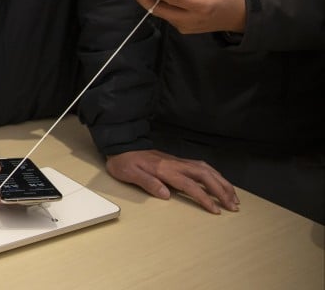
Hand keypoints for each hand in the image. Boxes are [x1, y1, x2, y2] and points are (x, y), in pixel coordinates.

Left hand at [106, 149, 238, 213]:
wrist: (121, 145)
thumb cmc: (124, 162)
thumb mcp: (129, 174)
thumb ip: (147, 183)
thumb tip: (166, 194)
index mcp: (164, 169)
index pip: (189, 185)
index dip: (204, 198)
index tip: (216, 210)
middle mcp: (175, 164)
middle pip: (205, 175)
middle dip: (222, 190)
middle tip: (233, 205)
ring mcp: (178, 161)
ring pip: (206, 169)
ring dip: (222, 182)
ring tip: (233, 196)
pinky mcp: (178, 161)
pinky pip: (202, 167)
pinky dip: (215, 175)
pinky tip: (220, 182)